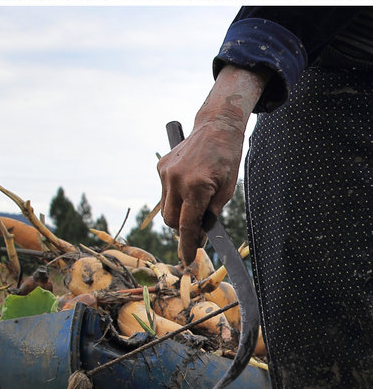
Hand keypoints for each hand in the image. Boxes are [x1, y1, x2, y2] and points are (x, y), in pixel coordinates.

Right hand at [156, 64, 268, 263]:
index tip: (187, 260)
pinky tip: (188, 183)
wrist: (215, 128)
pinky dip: (174, 195)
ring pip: (165, 207)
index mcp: (197, 187)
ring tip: (194, 201)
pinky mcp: (161, 167)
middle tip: (198, 228)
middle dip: (182, 229)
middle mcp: (176, 180)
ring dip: (177, 212)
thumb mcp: (227, 190)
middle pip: (171, 220)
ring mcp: (165, 172)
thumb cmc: (226, 159)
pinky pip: (164, 191)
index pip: (188, 225)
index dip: (187, 245)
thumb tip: (199, 233)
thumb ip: (210, 212)